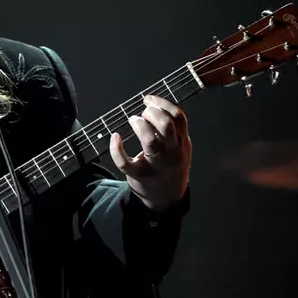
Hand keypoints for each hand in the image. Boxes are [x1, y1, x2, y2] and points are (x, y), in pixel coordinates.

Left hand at [109, 95, 191, 210]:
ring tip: (133, 120)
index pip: (178, 118)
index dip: (163, 103)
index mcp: (182, 144)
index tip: (148, 99)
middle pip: (166, 126)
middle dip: (152, 113)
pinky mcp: (139, 175)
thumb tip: (157, 105)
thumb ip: (174, 130)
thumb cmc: (170, 166)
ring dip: (140, 126)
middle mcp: (172, 154)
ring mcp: (156, 165)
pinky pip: (125, 162)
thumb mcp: (180, 147)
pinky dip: (117, 148)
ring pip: (150, 142)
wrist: (165, 198)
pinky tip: (115, 137)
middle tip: (142, 113)